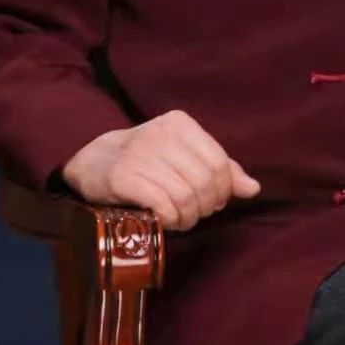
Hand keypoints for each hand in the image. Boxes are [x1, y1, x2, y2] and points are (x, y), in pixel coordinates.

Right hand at [61, 109, 260, 229]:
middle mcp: (160, 135)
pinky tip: (166, 220)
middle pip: (204, 181)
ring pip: (186, 196)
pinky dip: (170, 219)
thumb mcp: (183, 156)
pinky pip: (163, 206)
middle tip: (196, 213)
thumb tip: (252, 188)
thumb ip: (220, 170)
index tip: (214, 201)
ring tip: (181, 219)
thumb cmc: (146, 160)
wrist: (92, 159)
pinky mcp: (123, 178)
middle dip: (206, 206)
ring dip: (188, 217)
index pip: (219, 162)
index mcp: (180, 124)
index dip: (223, 189)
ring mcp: (139, 155)